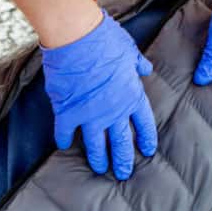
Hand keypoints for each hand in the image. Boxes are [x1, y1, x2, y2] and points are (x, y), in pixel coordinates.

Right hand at [41, 11, 156, 180]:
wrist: (77, 37)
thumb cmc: (105, 39)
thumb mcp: (129, 50)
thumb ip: (137, 63)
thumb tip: (146, 68)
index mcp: (132, 95)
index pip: (144, 124)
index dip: (146, 139)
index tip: (147, 150)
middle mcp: (113, 111)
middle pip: (121, 142)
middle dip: (123, 160)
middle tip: (124, 173)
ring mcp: (90, 115)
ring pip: (95, 145)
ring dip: (98, 159)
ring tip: (99, 169)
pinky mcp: (67, 113)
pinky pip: (65, 133)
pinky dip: (64, 140)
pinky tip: (64, 146)